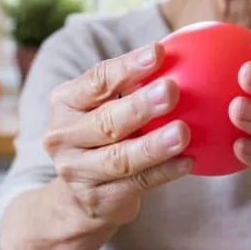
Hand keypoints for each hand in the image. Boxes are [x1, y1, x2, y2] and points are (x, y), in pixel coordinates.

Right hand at [42, 44, 191, 225]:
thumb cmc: (104, 135)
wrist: (80, 197)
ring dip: (153, 145)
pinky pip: (136, 183)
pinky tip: (188, 161)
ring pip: (119, 158)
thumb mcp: (106, 106)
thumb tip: (184, 50)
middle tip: (172, 90)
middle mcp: (62, 136)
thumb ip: (132, 85)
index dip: (127, 67)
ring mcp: (76, 171)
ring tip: (183, 132)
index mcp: (64, 102)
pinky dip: (163, 172)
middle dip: (139, 105)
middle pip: (105, 121)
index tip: (159, 52)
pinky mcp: (96, 199)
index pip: (96, 81)